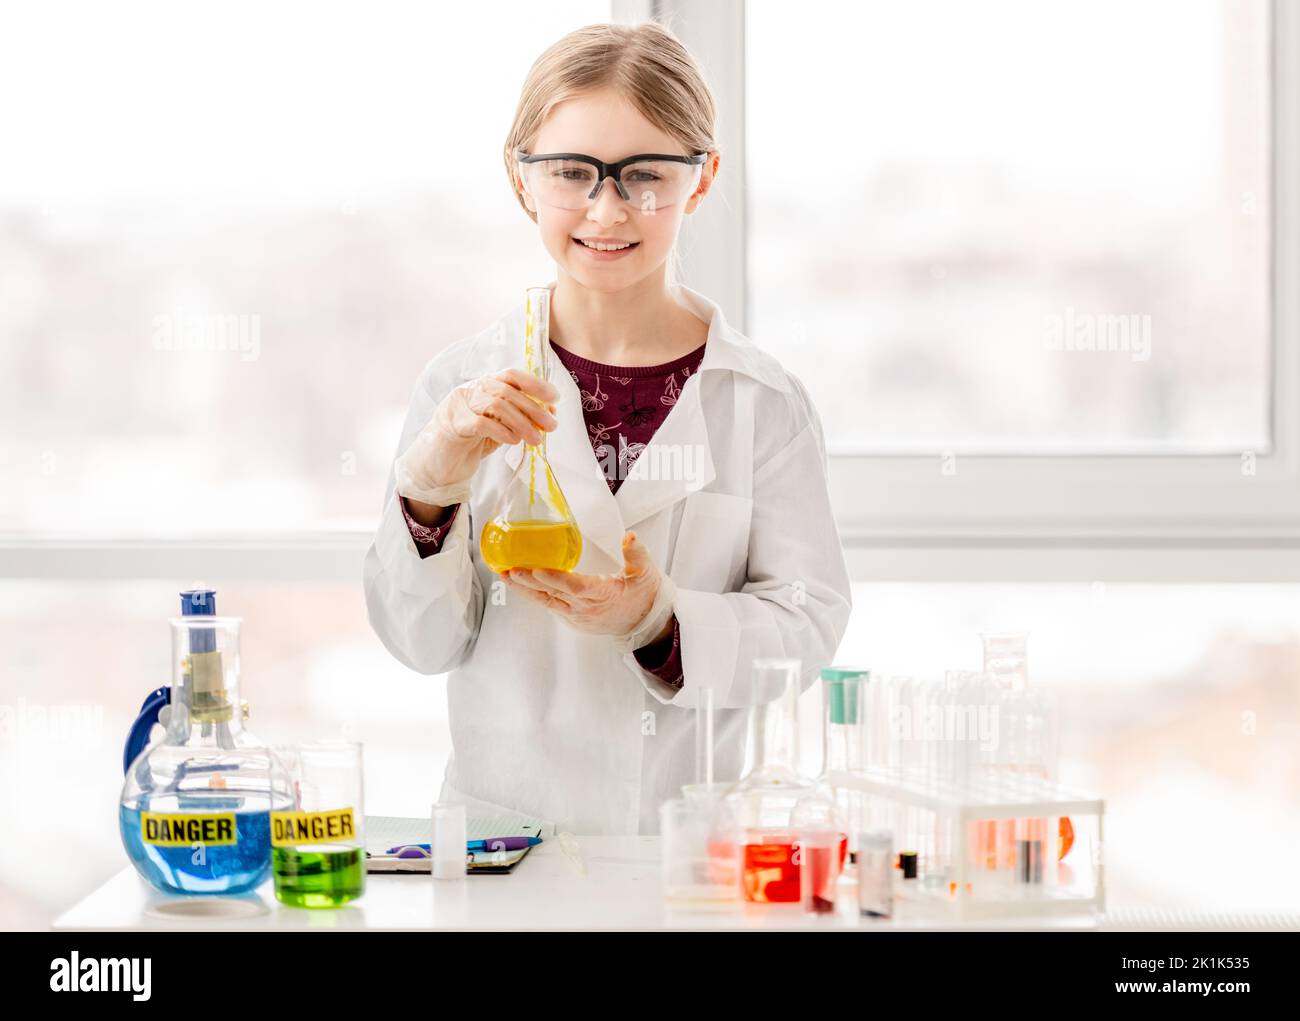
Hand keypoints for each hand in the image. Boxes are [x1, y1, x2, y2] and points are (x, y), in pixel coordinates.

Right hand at [395, 368, 557, 504]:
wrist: (437, 463)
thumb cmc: (469, 443)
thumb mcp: (499, 427)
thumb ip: (520, 418)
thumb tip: (550, 412)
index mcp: (483, 386)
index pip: (511, 375)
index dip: (535, 383)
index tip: (555, 397)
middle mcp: (470, 390)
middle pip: (506, 391)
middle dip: (533, 408)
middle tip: (551, 425)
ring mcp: (459, 405)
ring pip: (496, 405)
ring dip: (521, 422)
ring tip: (536, 439)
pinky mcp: (453, 425)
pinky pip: (481, 423)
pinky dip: (501, 431)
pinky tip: (513, 441)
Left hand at [501, 531, 674, 647]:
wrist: (644, 624)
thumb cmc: (643, 596)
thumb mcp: (646, 573)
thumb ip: (637, 554)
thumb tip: (629, 537)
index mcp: (603, 594)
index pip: (575, 586)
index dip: (555, 578)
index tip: (537, 569)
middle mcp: (585, 608)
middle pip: (553, 594)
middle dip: (528, 582)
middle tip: (508, 570)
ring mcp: (576, 616)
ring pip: (546, 601)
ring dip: (524, 589)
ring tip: (504, 574)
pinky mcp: (572, 619)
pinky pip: (549, 605)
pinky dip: (533, 594)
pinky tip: (519, 583)